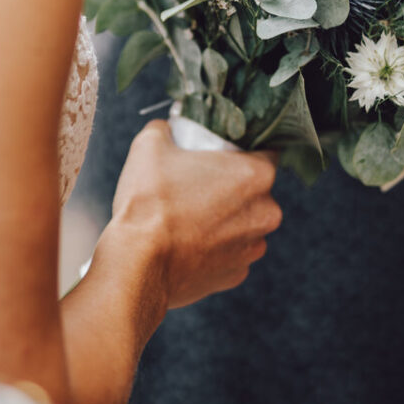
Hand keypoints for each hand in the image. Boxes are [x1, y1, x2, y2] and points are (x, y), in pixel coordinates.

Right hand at [111, 122, 280, 308]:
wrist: (137, 265)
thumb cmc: (149, 204)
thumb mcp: (151, 145)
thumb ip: (166, 129)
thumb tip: (167, 128)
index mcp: (256, 175)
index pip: (266, 149)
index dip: (242, 147)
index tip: (221, 151)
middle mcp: (266, 212)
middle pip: (256, 189)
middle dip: (232, 184)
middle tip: (198, 182)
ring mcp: (253, 247)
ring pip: (245, 222)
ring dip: (225, 218)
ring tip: (189, 215)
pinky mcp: (236, 275)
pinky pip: (232, 252)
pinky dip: (215, 247)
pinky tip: (189, 242)